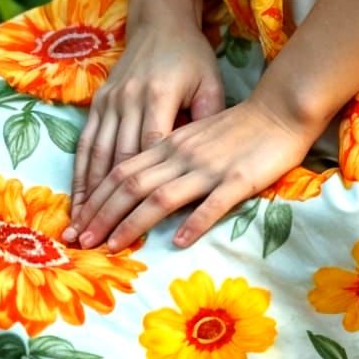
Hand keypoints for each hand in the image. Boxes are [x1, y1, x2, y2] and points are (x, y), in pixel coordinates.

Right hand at [63, 9, 224, 243]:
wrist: (160, 21)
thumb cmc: (192, 56)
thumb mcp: (210, 81)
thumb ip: (208, 117)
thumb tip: (207, 160)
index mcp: (158, 96)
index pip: (149, 149)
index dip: (143, 188)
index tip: (137, 221)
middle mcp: (129, 100)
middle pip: (117, 160)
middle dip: (108, 204)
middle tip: (98, 243)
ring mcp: (110, 101)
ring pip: (96, 155)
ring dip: (87, 195)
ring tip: (79, 231)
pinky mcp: (99, 101)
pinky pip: (86, 142)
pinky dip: (80, 173)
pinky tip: (76, 200)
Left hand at [66, 89, 321, 253]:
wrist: (280, 109)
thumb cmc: (238, 125)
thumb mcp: (194, 134)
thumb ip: (168, 156)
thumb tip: (139, 186)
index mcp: (170, 143)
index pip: (122, 171)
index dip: (97, 199)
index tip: (78, 224)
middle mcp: (182, 154)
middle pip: (132, 186)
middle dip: (103, 216)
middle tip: (80, 243)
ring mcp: (209, 167)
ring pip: (162, 197)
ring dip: (133, 224)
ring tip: (111, 248)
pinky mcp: (238, 178)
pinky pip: (213, 203)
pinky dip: (194, 223)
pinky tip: (180, 242)